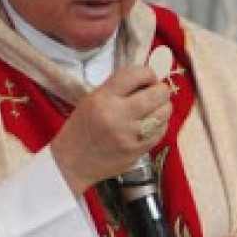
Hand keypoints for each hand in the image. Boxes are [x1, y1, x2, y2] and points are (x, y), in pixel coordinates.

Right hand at [50, 66, 171, 193]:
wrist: (72, 163)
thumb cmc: (80, 129)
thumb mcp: (91, 100)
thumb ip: (117, 89)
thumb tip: (146, 81)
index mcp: (103, 98)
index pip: (135, 74)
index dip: (148, 73)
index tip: (149, 78)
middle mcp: (118, 115)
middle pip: (157, 94)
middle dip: (161, 90)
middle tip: (156, 94)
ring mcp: (130, 134)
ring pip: (164, 113)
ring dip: (164, 107)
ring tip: (156, 109)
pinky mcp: (138, 150)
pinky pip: (161, 131)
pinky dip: (161, 124)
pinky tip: (153, 124)